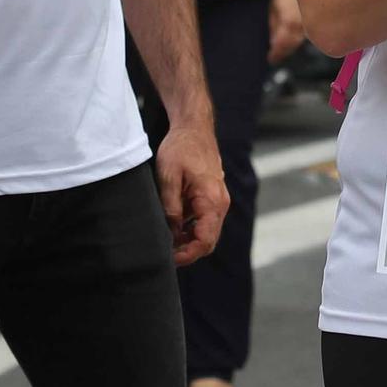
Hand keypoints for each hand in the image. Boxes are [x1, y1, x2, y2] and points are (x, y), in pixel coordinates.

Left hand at [157, 123, 228, 266]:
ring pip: (207, 232)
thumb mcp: (168, 177)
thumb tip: (171, 233)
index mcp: (211, 200)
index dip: (187, 254)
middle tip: (166, 255)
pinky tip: (173, 227)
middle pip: (208, 241)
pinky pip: (205, 221)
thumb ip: (171, 207)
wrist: (193, 127)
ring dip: (189, 241)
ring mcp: (218, 200)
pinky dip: (191, 229)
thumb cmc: (181, 148)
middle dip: (188, 251)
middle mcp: (220, 203)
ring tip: (166, 242)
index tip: (169, 258)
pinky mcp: (213, 196)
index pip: (205, 241)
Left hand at [268, 0, 304, 63]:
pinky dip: (296, 41)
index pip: (281, 44)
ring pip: (298, 42)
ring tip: (280, 52)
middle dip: (282, 52)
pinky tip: (291, 43)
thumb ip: (274, 26)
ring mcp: (308, 24)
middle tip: (274, 57)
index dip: (276, 53)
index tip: (270, 59)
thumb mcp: (274, 9)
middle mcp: (301, 25)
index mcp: (288, 22)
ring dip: (289, 48)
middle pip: (291, 46)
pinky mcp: (313, 23)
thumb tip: (274, 42)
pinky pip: (304, 36)